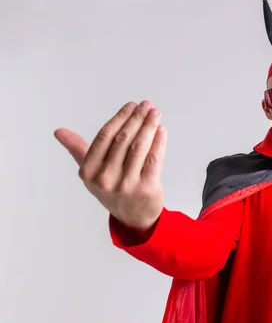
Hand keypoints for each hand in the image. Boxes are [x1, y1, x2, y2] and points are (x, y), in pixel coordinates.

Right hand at [54, 100, 167, 230]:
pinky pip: (154, 159)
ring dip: (149, 126)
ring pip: (139, 147)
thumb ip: (78, 149)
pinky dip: (159, 142)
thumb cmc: (112, 189)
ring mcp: (126, 185)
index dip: (120, 118)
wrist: (133, 217)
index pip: (105, 136)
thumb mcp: (91, 173)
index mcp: (89, 172)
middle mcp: (106, 179)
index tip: (131, 105)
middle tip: (147, 105)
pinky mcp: (146, 188)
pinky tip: (161, 130)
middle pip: (123, 139)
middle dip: (137, 118)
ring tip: (155, 113)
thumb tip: (59, 131)